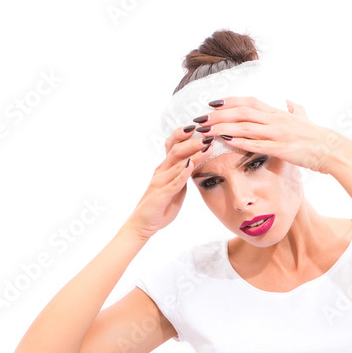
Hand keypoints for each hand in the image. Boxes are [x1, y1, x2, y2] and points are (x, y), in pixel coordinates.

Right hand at [126, 125, 204, 239]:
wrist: (143, 225)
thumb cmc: (160, 207)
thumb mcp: (175, 187)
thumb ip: (183, 175)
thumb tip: (196, 164)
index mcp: (165, 168)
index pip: (174, 145)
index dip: (186, 135)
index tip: (201, 127)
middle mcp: (161, 171)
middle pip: (177, 149)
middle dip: (193, 140)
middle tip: (208, 132)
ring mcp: (160, 182)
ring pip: (178, 163)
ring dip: (193, 153)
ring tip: (207, 145)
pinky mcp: (161, 195)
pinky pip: (174, 182)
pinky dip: (183, 173)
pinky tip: (191, 165)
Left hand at [199, 97, 346, 174]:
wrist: (331, 150)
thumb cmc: (317, 136)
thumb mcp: (304, 118)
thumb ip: (295, 109)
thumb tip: (290, 101)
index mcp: (277, 113)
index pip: (249, 102)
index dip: (229, 101)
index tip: (212, 103)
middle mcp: (275, 119)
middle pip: (241, 112)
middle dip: (218, 115)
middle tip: (200, 119)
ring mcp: (277, 133)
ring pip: (245, 126)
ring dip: (222, 127)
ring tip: (205, 131)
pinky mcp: (280, 148)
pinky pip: (255, 144)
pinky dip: (238, 141)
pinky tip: (225, 141)